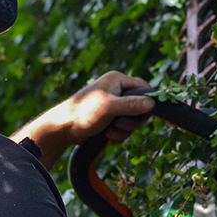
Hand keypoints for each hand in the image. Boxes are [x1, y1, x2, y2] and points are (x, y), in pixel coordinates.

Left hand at [11, 71, 154, 169]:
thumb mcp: (109, 108)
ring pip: (132, 121)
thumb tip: (152, 103)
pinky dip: (117, 135)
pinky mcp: (110, 119)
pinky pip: (124, 129)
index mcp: (117, 80)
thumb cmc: (83, 113)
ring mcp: (114, 106)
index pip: (143, 87)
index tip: (144, 114)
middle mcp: (117, 91)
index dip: (147, 101)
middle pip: (140, 107)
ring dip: (123, 130)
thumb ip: (131, 105)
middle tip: (118, 124)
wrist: (63, 129)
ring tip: (108, 131)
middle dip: (131, 121)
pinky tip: (106, 136)